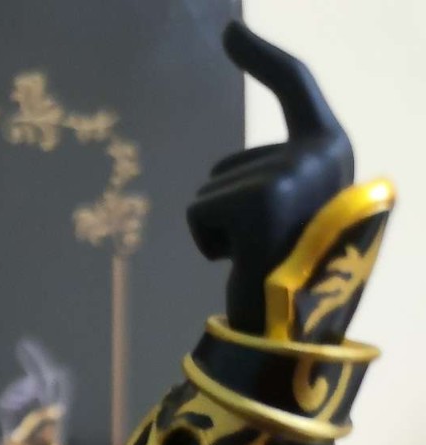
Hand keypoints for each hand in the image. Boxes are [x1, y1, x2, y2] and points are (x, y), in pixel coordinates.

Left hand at [187, 20, 353, 331]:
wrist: (296, 330)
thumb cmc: (292, 276)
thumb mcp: (297, 212)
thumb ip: (277, 180)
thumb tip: (226, 187)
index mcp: (332, 148)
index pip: (294, 86)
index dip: (261, 57)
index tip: (230, 30)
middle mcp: (319, 152)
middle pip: (228, 165)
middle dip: (227, 210)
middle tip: (263, 248)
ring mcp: (292, 173)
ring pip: (209, 189)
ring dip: (217, 229)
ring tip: (255, 257)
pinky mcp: (259, 201)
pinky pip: (197, 211)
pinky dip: (204, 241)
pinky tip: (239, 263)